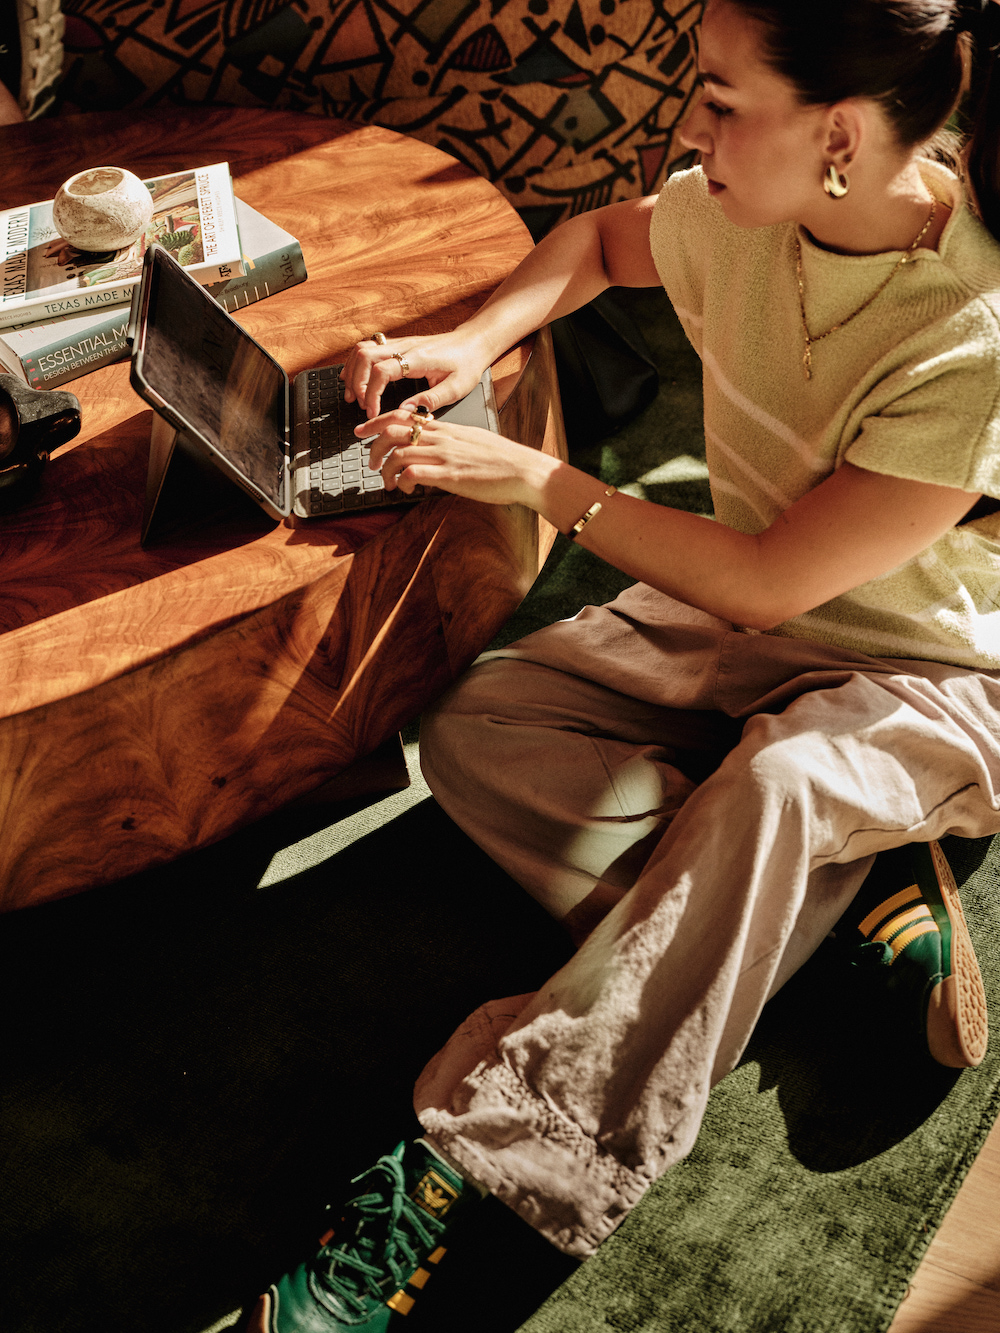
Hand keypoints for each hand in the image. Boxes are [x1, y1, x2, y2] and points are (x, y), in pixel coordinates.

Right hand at [340, 330, 491, 418]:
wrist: (473, 343)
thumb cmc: (467, 365)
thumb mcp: (455, 388)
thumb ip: (430, 400)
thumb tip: (404, 411)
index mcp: (418, 358)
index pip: (382, 372)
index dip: (371, 393)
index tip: (372, 412)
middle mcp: (405, 346)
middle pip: (365, 356)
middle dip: (356, 382)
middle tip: (359, 404)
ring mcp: (400, 342)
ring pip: (363, 348)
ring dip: (352, 371)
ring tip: (352, 394)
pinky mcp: (398, 343)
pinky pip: (369, 347)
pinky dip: (357, 362)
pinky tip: (354, 377)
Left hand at [362, 407, 558, 507]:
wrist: (523, 470)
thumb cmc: (502, 459)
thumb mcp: (472, 440)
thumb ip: (450, 440)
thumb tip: (434, 446)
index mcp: (445, 428)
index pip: (402, 416)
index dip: (376, 422)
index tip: (362, 431)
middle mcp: (441, 438)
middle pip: (393, 431)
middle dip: (374, 446)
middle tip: (370, 462)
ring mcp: (444, 456)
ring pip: (398, 453)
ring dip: (386, 470)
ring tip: (388, 483)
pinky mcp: (449, 476)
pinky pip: (413, 474)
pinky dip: (402, 482)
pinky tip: (406, 490)